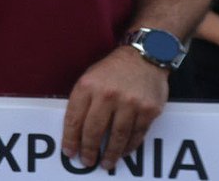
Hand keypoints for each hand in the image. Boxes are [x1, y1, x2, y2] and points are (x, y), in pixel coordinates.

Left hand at [61, 46, 168, 170]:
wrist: (144, 56)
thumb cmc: (112, 69)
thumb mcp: (89, 77)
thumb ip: (82, 100)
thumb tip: (74, 129)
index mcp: (87, 86)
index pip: (74, 118)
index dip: (70, 138)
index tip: (69, 152)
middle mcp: (107, 95)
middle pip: (94, 130)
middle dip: (88, 149)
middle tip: (86, 162)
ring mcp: (130, 103)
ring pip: (117, 136)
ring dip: (110, 153)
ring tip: (106, 163)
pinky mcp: (149, 110)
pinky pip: (137, 134)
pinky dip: (129, 146)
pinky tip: (123, 152)